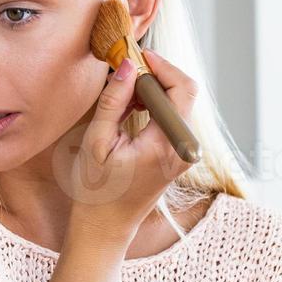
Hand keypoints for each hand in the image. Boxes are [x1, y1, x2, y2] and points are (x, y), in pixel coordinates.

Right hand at [67, 48, 198, 239]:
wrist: (105, 226)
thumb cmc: (96, 190)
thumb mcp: (97, 142)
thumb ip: (114, 101)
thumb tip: (127, 65)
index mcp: (167, 144)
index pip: (182, 88)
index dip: (161, 65)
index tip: (136, 55)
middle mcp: (184, 147)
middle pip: (184, 92)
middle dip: (157, 75)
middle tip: (126, 70)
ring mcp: (184, 152)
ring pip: (178, 103)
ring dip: (153, 90)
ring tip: (123, 92)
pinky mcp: (178, 154)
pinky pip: (173, 117)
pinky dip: (154, 105)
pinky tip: (130, 108)